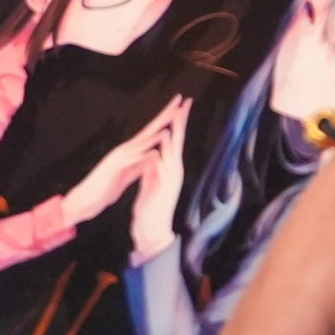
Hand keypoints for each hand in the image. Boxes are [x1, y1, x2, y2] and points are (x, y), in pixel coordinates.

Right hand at [75, 95, 191, 224]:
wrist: (86, 198)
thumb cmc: (106, 187)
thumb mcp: (127, 174)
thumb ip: (140, 164)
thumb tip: (153, 157)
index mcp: (130, 152)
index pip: (152, 132)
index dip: (166, 120)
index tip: (179, 108)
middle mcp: (125, 149)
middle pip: (149, 129)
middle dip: (165, 114)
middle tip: (179, 99)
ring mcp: (120, 156)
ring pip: (141, 142)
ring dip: (156, 131)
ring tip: (170, 121)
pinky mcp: (116, 167)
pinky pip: (132, 160)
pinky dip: (144, 154)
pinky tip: (154, 150)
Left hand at [127, 96, 192, 252]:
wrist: (151, 232)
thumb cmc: (150, 209)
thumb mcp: (150, 184)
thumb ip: (152, 170)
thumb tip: (153, 155)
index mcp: (169, 169)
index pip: (173, 141)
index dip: (175, 123)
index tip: (178, 106)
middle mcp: (174, 172)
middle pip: (178, 142)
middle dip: (180, 122)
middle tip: (185, 103)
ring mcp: (171, 180)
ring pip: (173, 153)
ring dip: (173, 135)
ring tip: (175, 118)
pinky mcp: (165, 189)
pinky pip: (163, 169)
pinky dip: (162, 157)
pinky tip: (160, 147)